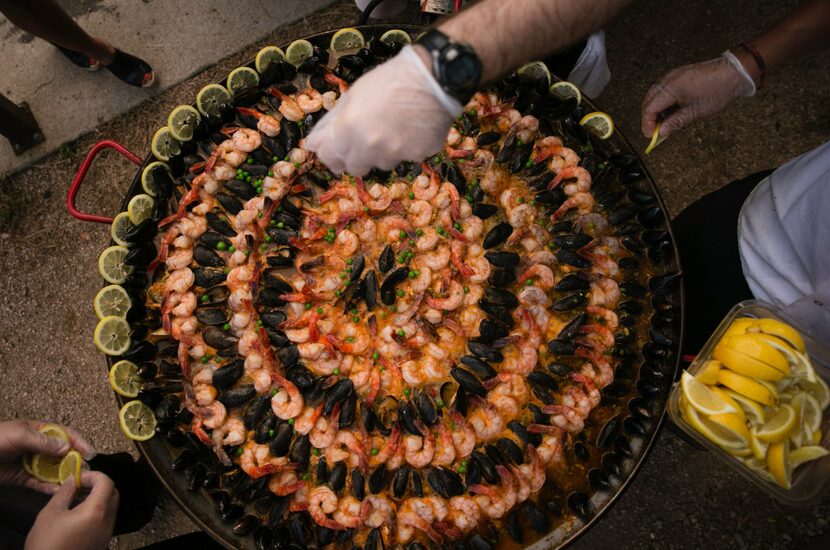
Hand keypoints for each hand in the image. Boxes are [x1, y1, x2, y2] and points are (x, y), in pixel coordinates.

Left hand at [0, 420, 96, 493]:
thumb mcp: (19, 435)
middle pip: (62, 453)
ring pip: (53, 469)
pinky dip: (50, 487)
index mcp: (39, 430)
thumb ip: (43, 441)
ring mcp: (31, 463)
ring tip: (76, 483)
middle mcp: (38, 446)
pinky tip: (59, 490)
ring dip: (64, 476)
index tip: (90, 453)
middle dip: (75, 461)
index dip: (79, 442)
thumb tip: (66, 448)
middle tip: (86, 471)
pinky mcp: (23, 478)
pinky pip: (40, 483)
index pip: (65, 434)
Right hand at [25, 471, 118, 549]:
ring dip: (98, 498)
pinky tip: (79, 513)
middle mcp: (107, 522)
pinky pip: (106, 520)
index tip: (78, 477)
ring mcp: (107, 533)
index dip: (93, 475)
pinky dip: (97, 512)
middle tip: (79, 486)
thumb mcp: (51, 513)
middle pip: (112, 493)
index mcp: (96, 511)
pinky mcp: (102, 542)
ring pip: (111, 507)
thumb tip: (72, 480)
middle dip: (98, 485)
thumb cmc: (47, 544)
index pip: (106, 482)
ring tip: (77, 499)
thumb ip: (64, 492)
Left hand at [306, 45, 461, 175]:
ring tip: (395, 126)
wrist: (432, 77)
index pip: (329, 157)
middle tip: (368, 139)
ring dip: (384, 151)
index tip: (338, 149)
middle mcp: (369, 147)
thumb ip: (333, 122)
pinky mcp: (418, 156)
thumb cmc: (390, 80)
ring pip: (382, 163)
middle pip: (355, 168)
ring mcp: (395, 154)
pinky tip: (414, 127)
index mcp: (348, 129)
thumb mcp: (353, 95)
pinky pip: (407, 157)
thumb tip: (314, 143)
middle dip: (358, 156)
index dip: (332, 154)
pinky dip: (408, 146)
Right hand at [640, 51, 755, 138]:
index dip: (647, 124)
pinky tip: (670, 111)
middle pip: (648, 101)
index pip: (649, 108)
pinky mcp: (678, 75)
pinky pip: (663, 90)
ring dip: (655, 110)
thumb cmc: (718, 89)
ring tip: (664, 123)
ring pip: (654, 95)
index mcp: (671, 88)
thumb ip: (676, 122)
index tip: (651, 135)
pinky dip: (662, 102)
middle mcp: (668, 79)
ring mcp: (672, 75)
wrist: (734, 71)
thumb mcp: (696, 111)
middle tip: (655, 132)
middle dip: (649, 118)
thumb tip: (662, 132)